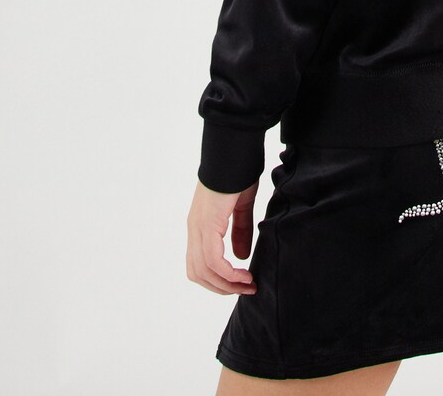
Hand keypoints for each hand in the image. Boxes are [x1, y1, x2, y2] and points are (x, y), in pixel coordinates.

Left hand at [186, 179, 258, 295]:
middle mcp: (195, 228)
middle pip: (197, 273)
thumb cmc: (237, 174)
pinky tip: (244, 274)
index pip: (199, 264)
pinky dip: (228, 273)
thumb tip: (241, 257)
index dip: (218, 279)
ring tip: (247, 284)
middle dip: (221, 287)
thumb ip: (240, 231)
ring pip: (203, 271)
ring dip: (226, 284)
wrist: (233, 153)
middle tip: (245, 289)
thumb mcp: (240, 208)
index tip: (241, 283)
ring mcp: (198, 226)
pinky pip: (213, 260)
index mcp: (200, 225)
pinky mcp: (207, 223)